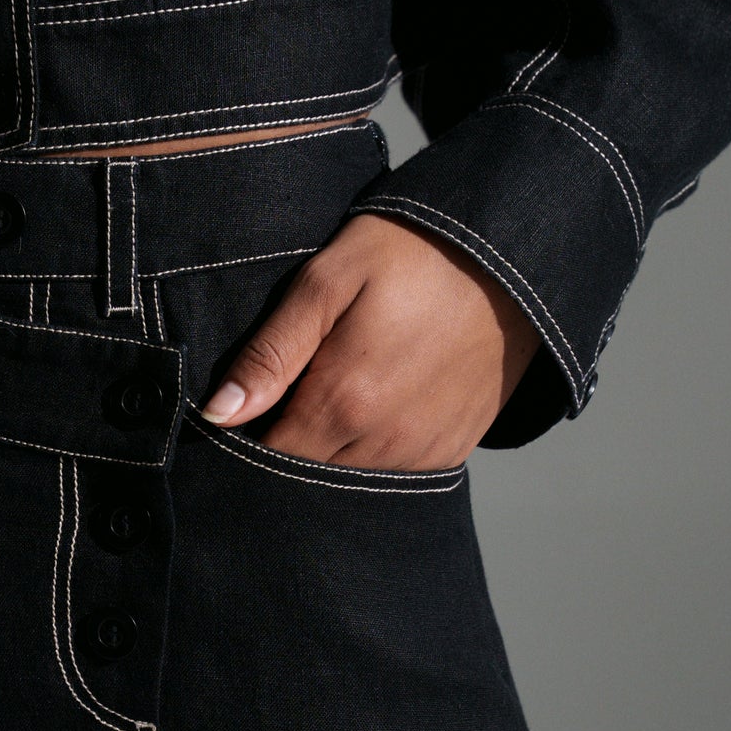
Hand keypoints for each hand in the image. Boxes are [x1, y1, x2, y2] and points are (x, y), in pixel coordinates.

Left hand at [201, 214, 540, 468]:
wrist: (512, 253)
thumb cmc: (412, 252)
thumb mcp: (329, 280)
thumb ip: (271, 351)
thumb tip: (219, 415)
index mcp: (344, 400)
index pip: (267, 455)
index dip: (248, 433)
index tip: (248, 401)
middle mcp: (384, 440)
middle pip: (306, 472)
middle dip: (287, 442)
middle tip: (291, 390)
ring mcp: (422, 451)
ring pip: (347, 478)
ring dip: (330, 449)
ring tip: (338, 389)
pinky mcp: (450, 449)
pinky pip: (392, 472)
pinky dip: (372, 451)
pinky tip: (374, 405)